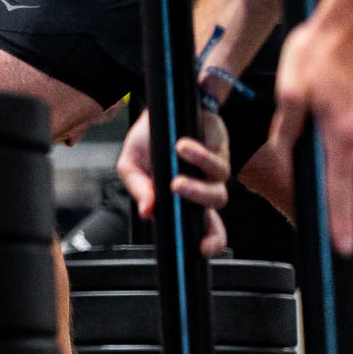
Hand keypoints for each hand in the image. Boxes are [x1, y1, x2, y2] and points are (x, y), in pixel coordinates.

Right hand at [116, 105, 231, 258]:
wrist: (164, 103)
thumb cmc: (150, 137)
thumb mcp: (131, 163)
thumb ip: (138, 188)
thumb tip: (146, 212)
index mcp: (183, 199)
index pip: (204, 227)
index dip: (209, 241)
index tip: (200, 249)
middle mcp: (202, 187)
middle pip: (215, 214)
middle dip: (202, 216)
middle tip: (176, 197)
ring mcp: (213, 170)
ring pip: (219, 193)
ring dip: (197, 188)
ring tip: (175, 180)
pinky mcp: (221, 151)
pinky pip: (216, 162)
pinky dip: (198, 157)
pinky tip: (181, 147)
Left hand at [268, 0, 352, 254]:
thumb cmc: (322, 48)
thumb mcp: (290, 89)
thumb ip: (287, 128)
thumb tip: (281, 153)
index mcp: (342, 134)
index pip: (341, 190)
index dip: (340, 221)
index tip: (341, 247)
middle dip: (345, 188)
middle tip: (327, 182)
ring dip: (349, 159)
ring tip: (327, 139)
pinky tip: (336, 111)